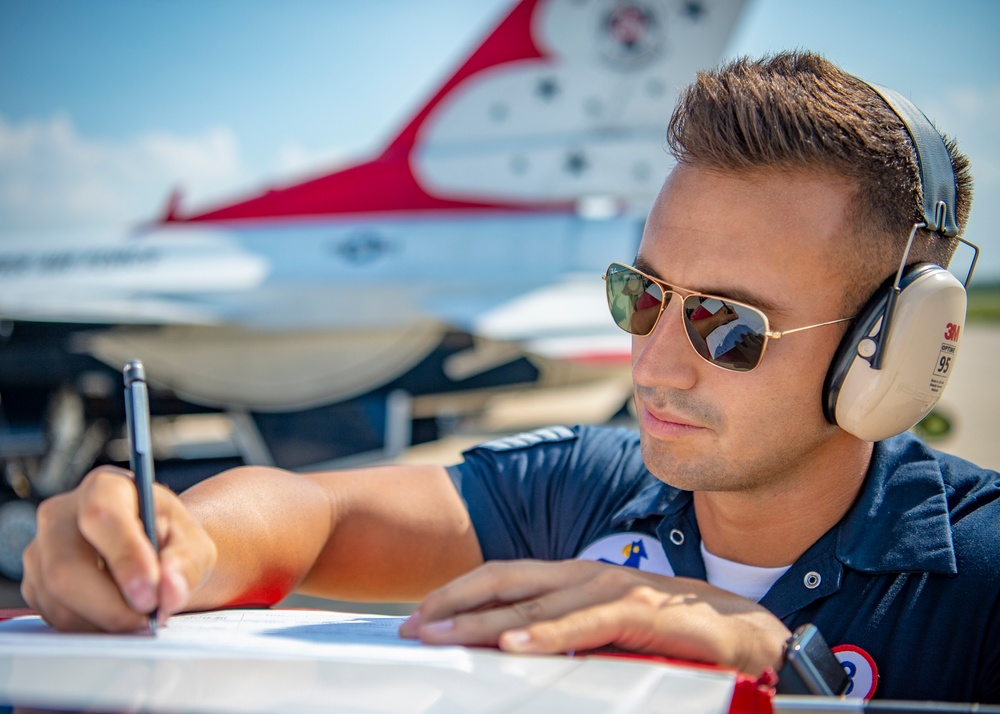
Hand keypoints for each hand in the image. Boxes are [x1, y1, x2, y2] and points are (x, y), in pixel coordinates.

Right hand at [21, 466, 216, 631]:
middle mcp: (61, 514)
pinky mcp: (34, 583)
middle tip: (149, 619)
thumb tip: (169, 591)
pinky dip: (92, 627)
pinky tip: (118, 614)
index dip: (124, 558)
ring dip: (105, 621)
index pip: (102, 516)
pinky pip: (55, 618)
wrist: (150, 550)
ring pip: (59, 601)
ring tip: (140, 614)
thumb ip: (187, 564)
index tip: (150, 594)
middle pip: (67, 568)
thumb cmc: (170, 540)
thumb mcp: (194, 544)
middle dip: (112, 606)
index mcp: (106, 488)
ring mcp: (40, 549)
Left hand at [399, 559, 789, 676]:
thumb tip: (511, 650)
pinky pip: (583, 624)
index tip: (419, 616)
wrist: (742, 632)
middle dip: (454, 604)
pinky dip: (546, 633)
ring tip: (444, 636)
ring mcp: (611, 589)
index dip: (457, 594)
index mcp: (573, 578)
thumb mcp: (603, 632)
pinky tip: (514, 643)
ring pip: (536, 603)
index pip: (503, 578)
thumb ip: (563, 633)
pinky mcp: (639, 612)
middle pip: (506, 583)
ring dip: (484, 621)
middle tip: (412, 626)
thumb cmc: (669, 633)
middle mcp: (585, 575)